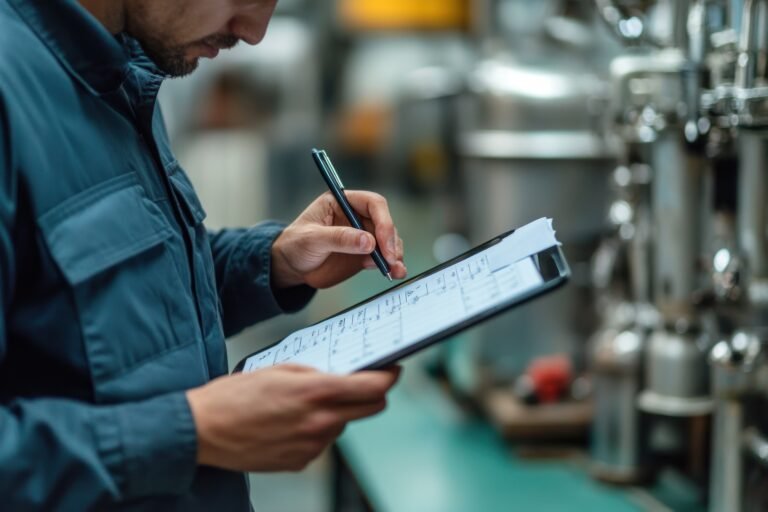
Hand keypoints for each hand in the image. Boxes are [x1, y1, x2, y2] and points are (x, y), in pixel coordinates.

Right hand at [186, 365, 400, 471]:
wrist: (202, 431)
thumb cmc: (234, 395)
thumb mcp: (278, 368)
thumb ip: (315, 371)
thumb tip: (339, 374)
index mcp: (316, 393)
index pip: (373, 387)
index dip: (389, 376)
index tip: (391, 370)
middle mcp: (320, 422)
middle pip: (371, 409)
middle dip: (371, 394)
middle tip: (359, 383)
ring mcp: (312, 446)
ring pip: (343, 424)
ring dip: (335, 412)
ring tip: (302, 404)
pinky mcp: (300, 462)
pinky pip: (321, 442)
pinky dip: (315, 430)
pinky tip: (289, 423)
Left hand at [270, 191, 406, 288]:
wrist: (290, 266)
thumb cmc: (295, 245)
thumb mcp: (312, 239)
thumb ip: (339, 238)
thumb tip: (368, 241)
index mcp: (342, 202)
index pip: (372, 204)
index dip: (383, 221)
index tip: (382, 243)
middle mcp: (356, 216)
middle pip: (385, 223)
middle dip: (391, 242)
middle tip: (391, 260)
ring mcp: (362, 235)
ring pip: (388, 240)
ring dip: (394, 255)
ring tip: (395, 271)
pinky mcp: (364, 253)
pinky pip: (383, 257)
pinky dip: (390, 265)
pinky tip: (392, 273)